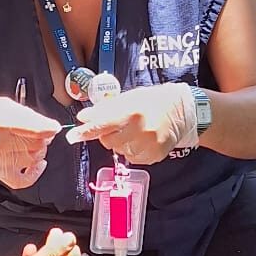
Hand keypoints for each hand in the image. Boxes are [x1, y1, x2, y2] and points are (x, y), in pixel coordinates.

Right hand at [0, 97, 61, 189]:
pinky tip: (38, 165)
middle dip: (44, 137)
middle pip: (38, 144)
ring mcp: (1, 159)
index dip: (49, 128)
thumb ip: (25, 114)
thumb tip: (46, 124)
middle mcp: (3, 142)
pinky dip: (34, 174)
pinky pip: (23, 180)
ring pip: (34, 158)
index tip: (54, 127)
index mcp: (3, 121)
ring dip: (40, 150)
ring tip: (34, 143)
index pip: (36, 128)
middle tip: (39, 131)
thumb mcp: (3, 104)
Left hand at [66, 83, 195, 163]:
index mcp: (133, 111)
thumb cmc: (154, 100)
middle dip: (108, 134)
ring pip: (120, 151)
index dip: (86, 130)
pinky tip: (142, 139)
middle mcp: (141, 130)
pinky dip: (133, 150)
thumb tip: (84, 116)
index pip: (103, 124)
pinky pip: (133, 158)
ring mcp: (149, 145)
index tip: (72, 136)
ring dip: (121, 143)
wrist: (184, 110)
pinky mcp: (155, 156)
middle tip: (119, 125)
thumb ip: (106, 108)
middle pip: (108, 141)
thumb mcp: (130, 97)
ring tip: (135, 131)